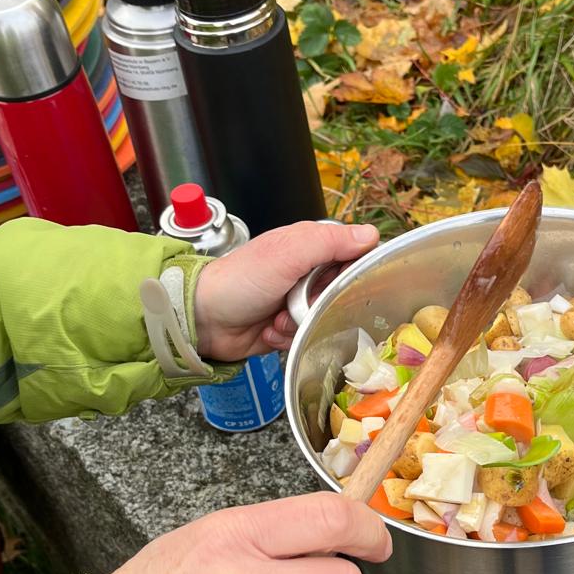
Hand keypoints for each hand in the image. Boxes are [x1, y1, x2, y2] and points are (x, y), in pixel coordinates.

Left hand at [192, 220, 378, 360]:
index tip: (340, 285)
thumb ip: (329, 241)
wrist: (202, 319)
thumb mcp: (287, 253)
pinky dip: (288, 338)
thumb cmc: (239, 279)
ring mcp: (295, 301)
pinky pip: (306, 337)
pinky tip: (269, 331)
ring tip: (276, 319)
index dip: (352, 273)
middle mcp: (305, 272)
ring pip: (325, 319)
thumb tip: (370, 235)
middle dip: (321, 305)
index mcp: (308, 247)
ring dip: (301, 324)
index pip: (352, 255)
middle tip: (300, 303)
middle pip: (341, 293)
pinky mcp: (286, 327)